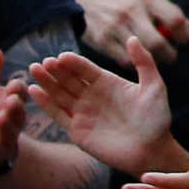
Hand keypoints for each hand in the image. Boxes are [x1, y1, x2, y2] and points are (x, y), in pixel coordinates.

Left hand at [0, 46, 27, 179]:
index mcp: (11, 101)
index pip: (19, 93)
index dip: (16, 89)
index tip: (13, 85)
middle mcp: (11, 120)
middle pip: (18, 112)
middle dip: (15, 107)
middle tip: (11, 101)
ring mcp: (3, 138)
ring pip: (9, 132)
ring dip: (7, 125)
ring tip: (1, 117)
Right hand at [30, 36, 178, 176]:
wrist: (152, 150)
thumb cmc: (156, 118)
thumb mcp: (153, 86)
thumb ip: (143, 62)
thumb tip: (132, 38)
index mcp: (107, 83)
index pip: (85, 68)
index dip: (72, 62)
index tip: (60, 56)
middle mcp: (92, 96)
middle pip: (68, 79)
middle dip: (54, 71)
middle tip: (41, 63)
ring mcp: (83, 113)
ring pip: (60, 94)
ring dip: (46, 83)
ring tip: (33, 71)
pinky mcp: (77, 131)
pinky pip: (58, 114)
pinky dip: (45, 104)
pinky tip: (34, 92)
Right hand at [67, 0, 188, 64]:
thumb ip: (165, 10)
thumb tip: (188, 30)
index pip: (175, 20)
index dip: (183, 34)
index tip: (182, 39)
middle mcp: (132, 10)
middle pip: (159, 42)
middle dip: (169, 53)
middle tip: (170, 55)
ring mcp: (115, 25)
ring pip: (143, 53)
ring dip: (153, 60)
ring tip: (154, 57)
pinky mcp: (102, 40)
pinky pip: (124, 60)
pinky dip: (133, 62)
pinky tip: (134, 56)